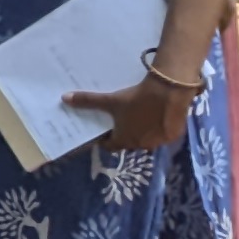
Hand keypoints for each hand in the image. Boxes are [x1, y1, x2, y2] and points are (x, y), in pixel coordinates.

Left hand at [65, 72, 201, 152]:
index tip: (103, 130)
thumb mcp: (110, 100)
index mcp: (124, 140)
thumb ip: (88, 101)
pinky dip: (159, 128)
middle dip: (124, 134)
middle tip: (121, 120)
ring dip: (142, 131)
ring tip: (139, 116)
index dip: (105, 139)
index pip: (110, 146)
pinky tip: (157, 115)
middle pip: (129, 143)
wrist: (168, 93)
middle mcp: (142, 145)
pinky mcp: (174, 135)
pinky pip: (163, 134)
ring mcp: (159, 142)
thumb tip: (64, 99)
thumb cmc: (135, 100)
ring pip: (147, 139)